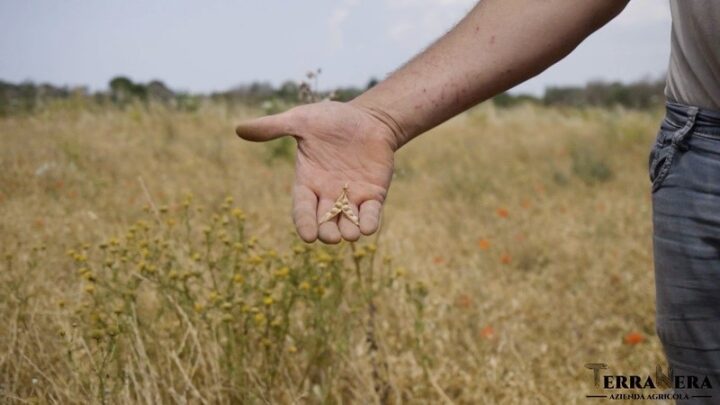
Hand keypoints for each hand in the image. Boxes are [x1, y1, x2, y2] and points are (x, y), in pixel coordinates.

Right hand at [235, 100, 396, 243]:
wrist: (368, 118)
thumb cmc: (332, 119)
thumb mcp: (302, 120)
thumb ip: (274, 127)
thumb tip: (239, 129)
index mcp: (308, 182)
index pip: (302, 208)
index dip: (304, 223)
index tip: (309, 237)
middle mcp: (328, 194)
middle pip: (324, 223)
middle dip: (327, 233)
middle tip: (331, 237)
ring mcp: (352, 197)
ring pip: (348, 224)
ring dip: (349, 231)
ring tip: (351, 234)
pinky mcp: (374, 195)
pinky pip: (372, 215)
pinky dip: (370, 223)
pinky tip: (368, 228)